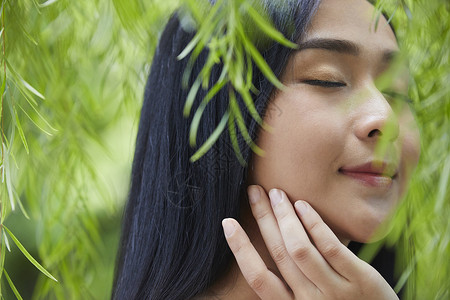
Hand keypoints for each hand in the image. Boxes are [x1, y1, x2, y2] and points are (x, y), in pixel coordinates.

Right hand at [222, 185, 398, 299]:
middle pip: (278, 253)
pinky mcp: (361, 281)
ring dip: (285, 216)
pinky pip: (331, 248)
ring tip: (277, 193)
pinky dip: (314, 224)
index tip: (228, 223)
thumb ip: (295, 283)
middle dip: (263, 218)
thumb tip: (276, 242)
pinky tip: (303, 206)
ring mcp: (335, 292)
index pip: (258, 278)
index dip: (241, 249)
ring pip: (299, 249)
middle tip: (254, 192)